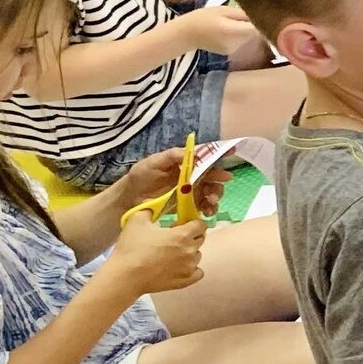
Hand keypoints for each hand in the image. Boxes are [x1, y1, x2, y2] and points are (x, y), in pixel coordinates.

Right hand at [104, 208, 206, 296]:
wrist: (125, 276)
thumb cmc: (131, 248)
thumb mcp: (137, 220)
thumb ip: (149, 208)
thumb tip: (153, 204)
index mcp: (183, 235)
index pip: (201, 224)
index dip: (191, 223)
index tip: (178, 225)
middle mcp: (190, 251)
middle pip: (200, 239)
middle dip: (190, 236)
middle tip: (173, 238)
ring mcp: (189, 267)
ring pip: (197, 255)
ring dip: (188, 252)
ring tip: (171, 254)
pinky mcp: (185, 281)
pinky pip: (197, 273)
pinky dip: (191, 269)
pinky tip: (179, 267)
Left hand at [112, 148, 229, 221]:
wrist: (130, 198)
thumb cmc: (141, 176)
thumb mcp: (154, 162)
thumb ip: (173, 156)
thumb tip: (196, 153)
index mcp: (186, 163)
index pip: (205, 156)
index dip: (219, 153)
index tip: (232, 151)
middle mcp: (193, 176)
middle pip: (213, 175)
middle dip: (220, 178)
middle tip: (222, 181)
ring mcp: (193, 191)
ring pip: (212, 191)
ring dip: (216, 195)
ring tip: (211, 201)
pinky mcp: (190, 206)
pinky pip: (205, 206)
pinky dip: (210, 209)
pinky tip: (207, 212)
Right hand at [176, 4, 262, 57]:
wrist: (184, 34)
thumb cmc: (203, 17)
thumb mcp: (224, 10)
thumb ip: (244, 14)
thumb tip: (261, 15)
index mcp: (235, 32)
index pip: (260, 29)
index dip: (266, 22)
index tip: (270, 16)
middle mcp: (237, 43)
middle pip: (256, 34)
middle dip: (258, 24)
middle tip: (256, 14)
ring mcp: (234, 50)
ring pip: (250, 38)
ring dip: (250, 29)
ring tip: (241, 19)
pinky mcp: (230, 52)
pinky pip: (242, 41)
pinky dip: (242, 35)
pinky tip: (234, 28)